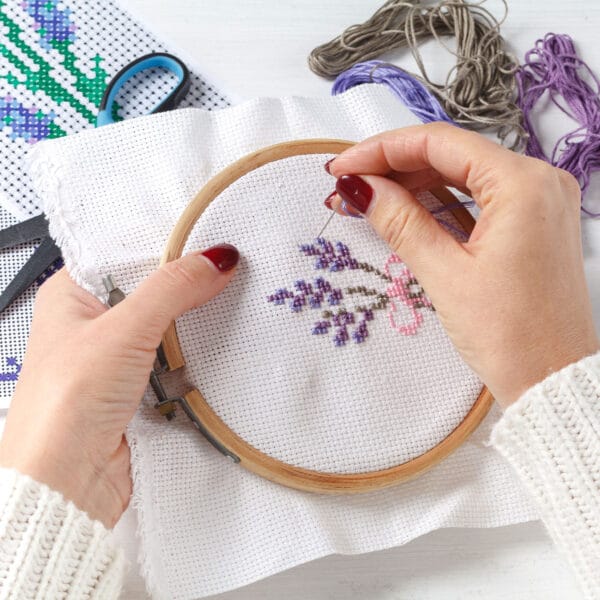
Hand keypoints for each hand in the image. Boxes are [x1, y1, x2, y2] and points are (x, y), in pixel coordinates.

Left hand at [0, 244, 238, 526]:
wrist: (67, 483)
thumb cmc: (63, 406)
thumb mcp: (122, 330)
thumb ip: (172, 288)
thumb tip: (216, 259)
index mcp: (72, 294)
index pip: (128, 251)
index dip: (168, 244)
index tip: (209, 241)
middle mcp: (94, 322)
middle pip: (153, 289)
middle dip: (187, 287)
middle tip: (226, 273)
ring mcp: (118, 355)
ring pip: (168, 325)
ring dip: (193, 325)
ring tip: (224, 307)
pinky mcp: (139, 386)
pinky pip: (176, 359)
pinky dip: (195, 356)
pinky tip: (213, 347)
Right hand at [325, 123, 598, 406]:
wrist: (552, 380)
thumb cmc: (512, 336)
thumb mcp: (446, 274)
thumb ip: (400, 222)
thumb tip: (360, 188)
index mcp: (523, 185)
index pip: (440, 143)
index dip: (382, 150)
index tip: (344, 167)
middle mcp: (538, 182)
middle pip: (451, 154)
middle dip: (394, 168)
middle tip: (348, 187)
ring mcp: (538, 202)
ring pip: (462, 175)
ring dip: (413, 185)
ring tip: (367, 201)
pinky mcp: (531, 224)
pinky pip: (477, 199)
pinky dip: (439, 202)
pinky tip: (404, 210)